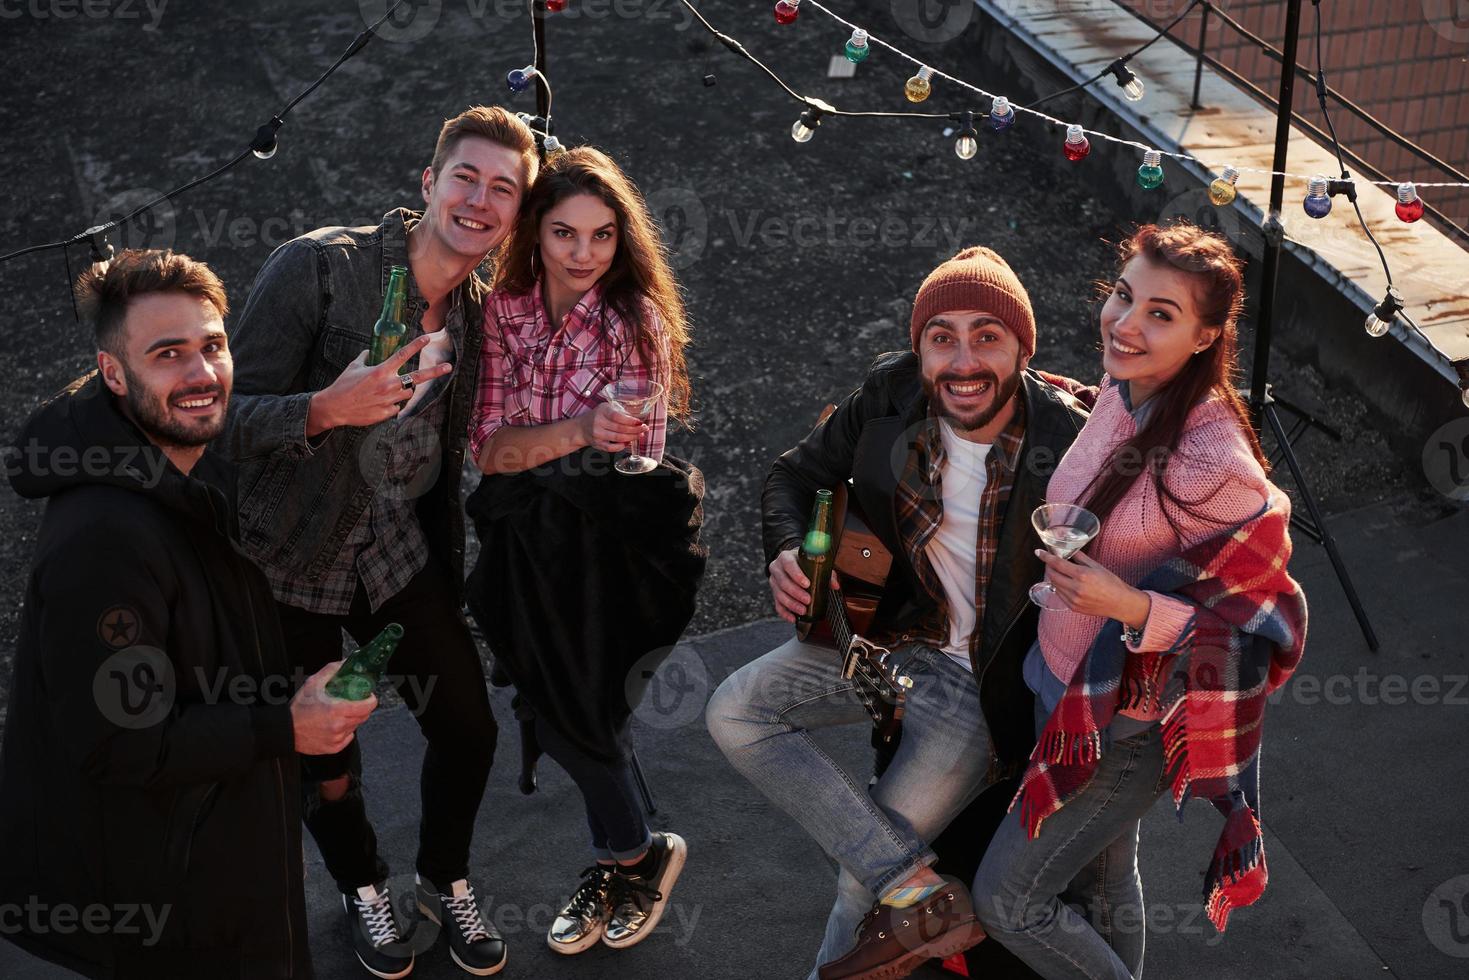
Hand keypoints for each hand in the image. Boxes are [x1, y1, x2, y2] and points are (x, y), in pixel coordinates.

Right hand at [289, 661, 377, 755]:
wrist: (284, 729)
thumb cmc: (298, 708)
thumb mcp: (313, 683)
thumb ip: (331, 671)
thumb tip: (344, 663)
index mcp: (337, 710)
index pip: (368, 706)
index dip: (370, 699)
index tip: (367, 695)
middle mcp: (339, 726)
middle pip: (364, 716)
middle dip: (361, 708)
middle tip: (353, 702)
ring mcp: (337, 738)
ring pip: (355, 726)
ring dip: (352, 719)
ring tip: (340, 713)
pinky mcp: (333, 748)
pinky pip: (347, 738)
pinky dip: (345, 731)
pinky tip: (335, 725)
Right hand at [308, 333, 452, 432]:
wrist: (335, 407)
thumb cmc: (343, 385)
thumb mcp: (354, 367)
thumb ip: (365, 358)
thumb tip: (370, 352)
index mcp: (381, 371)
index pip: (402, 355)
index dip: (416, 345)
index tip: (427, 338)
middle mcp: (388, 384)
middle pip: (417, 377)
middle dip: (435, 372)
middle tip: (448, 367)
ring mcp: (390, 400)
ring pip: (407, 393)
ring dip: (402, 390)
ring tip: (385, 392)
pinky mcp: (387, 413)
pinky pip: (397, 406)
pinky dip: (391, 404)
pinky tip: (377, 404)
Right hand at [580, 402, 645, 452]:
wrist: (582, 427)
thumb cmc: (598, 416)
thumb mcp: (606, 408)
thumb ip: (619, 411)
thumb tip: (637, 418)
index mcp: (602, 411)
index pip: (618, 416)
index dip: (630, 420)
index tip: (640, 422)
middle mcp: (598, 422)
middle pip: (620, 428)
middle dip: (635, 430)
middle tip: (644, 429)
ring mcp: (597, 434)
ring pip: (618, 438)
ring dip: (631, 438)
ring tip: (639, 435)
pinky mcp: (598, 444)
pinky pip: (612, 448)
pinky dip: (622, 446)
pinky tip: (628, 442)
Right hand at [768, 547, 837, 623]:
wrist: (790, 564)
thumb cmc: (803, 563)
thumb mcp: (814, 563)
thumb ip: (826, 573)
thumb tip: (835, 585)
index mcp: (786, 558)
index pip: (788, 564)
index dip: (796, 574)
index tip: (807, 584)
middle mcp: (777, 569)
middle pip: (783, 582)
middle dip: (796, 593)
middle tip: (808, 600)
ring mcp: (773, 582)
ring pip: (779, 594)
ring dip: (792, 604)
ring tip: (803, 610)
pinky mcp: (774, 593)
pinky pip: (777, 604)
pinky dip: (785, 613)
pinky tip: (793, 618)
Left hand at [1035, 550, 1150, 625]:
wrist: (1120, 603)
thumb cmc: (1111, 583)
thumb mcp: (1097, 566)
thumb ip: (1080, 558)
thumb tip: (1069, 550)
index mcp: (1082, 575)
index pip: (1057, 564)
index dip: (1046, 557)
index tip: (1039, 552)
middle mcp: (1076, 588)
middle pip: (1052, 575)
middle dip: (1049, 567)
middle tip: (1051, 562)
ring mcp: (1073, 599)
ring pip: (1054, 585)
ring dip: (1053, 577)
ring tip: (1059, 572)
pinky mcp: (1073, 607)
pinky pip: (1060, 595)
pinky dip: (1059, 587)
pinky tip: (1064, 583)